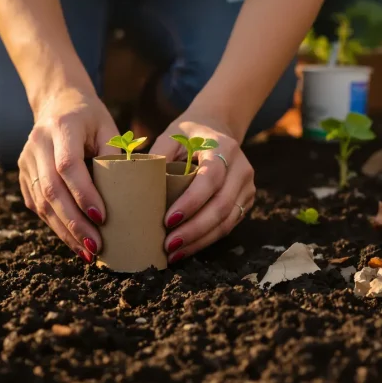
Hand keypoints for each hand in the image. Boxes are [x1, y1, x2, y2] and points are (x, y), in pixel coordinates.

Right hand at [18, 89, 119, 263]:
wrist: (57, 102)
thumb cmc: (90, 117)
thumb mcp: (108, 126)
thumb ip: (115, 155)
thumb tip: (128, 194)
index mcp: (62, 126)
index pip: (68, 165)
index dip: (83, 194)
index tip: (102, 217)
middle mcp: (38, 143)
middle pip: (51, 190)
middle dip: (73, 222)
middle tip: (95, 247)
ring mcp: (26, 160)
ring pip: (41, 202)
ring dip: (64, 231)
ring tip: (86, 252)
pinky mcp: (23, 173)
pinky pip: (36, 205)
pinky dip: (55, 225)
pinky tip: (73, 241)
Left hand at [149, 111, 255, 263]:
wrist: (217, 129)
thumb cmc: (188, 134)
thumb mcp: (171, 135)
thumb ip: (157, 155)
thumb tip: (135, 184)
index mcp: (223, 148)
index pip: (211, 178)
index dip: (191, 202)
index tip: (168, 220)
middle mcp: (241, 168)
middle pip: (222, 206)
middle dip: (194, 230)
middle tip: (168, 245)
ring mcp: (247, 186)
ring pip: (227, 221)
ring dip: (200, 241)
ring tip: (174, 254)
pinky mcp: (246, 201)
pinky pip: (228, 225)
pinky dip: (206, 240)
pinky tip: (186, 248)